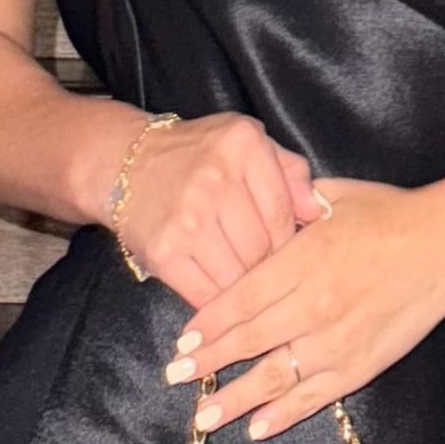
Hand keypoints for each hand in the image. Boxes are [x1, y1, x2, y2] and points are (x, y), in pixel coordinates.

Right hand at [104, 111, 323, 308]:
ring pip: (240, 276)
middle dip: (269, 267)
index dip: (291, 241)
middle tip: (267, 273)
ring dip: (246, 288)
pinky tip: (221, 297)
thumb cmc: (197, 154)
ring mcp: (188, 218)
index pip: (284, 212)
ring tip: (244, 284)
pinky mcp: (164, 252)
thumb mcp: (246, 141)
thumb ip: (289, 170)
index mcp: (242, 146)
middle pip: (264, 248)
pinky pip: (207, 293)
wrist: (125, 163)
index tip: (288, 252)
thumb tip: (319, 212)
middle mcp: (215, 179)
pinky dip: (219, 302)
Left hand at [166, 164, 444, 438]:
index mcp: (304, 259)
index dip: (208, 323)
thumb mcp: (333, 199)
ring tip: (203, 417)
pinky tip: (257, 427)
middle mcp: (315, 303)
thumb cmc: (390, 215)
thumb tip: (251, 207)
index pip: (242, 298)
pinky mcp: (361, 365)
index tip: (183, 341)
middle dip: (208, 362)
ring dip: (236, 399)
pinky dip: (284, 414)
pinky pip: (315, 396)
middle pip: (249, 339)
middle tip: (174, 378)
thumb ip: (288, 207)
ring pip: (276, 376)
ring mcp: (338, 340)